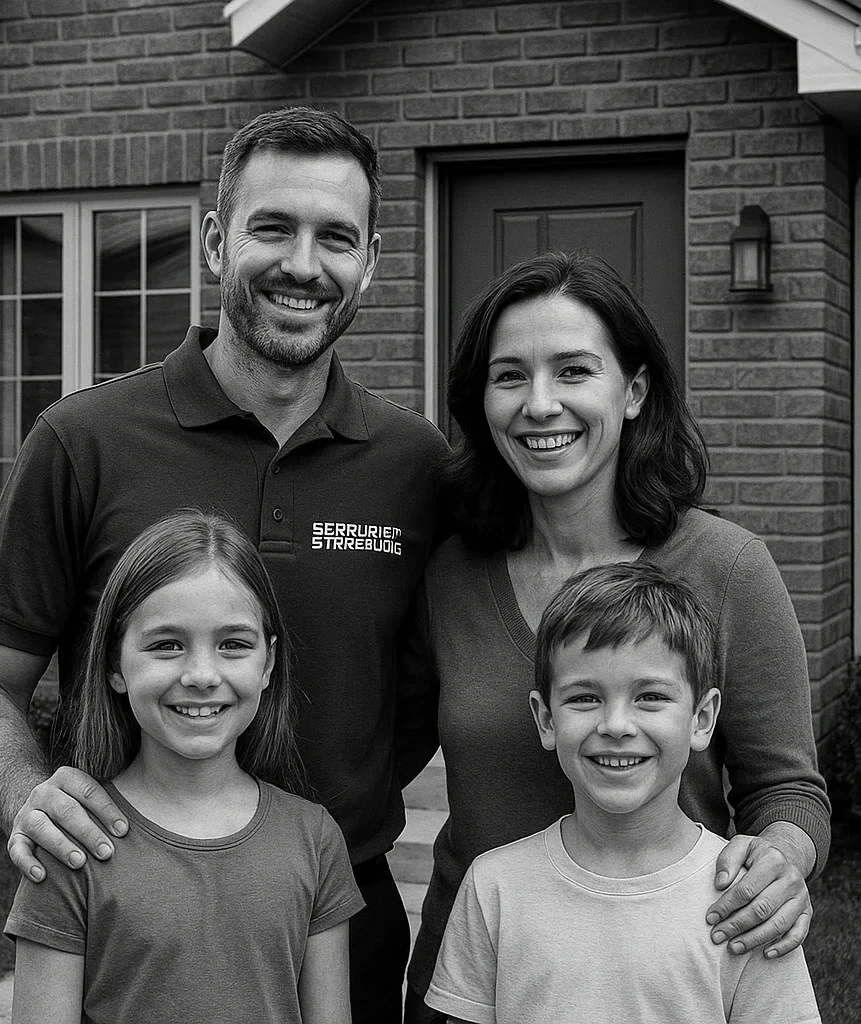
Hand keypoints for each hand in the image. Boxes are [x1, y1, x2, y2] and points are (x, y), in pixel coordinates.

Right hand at [6, 767, 127, 881]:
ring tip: (80, 863)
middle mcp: (44, 792)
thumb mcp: (91, 799)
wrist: (42, 810)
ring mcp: (27, 814)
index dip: (107, 811)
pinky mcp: (15, 836)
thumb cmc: (80, 807)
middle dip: (89, 833)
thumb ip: (107, 805)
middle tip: (107, 852)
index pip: (89, 791)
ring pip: (42, 827)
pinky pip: (17, 850)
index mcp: (67, 777)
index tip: (123, 831)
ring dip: (61, 846)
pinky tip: (42, 876)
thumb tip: (130, 828)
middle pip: (67, 810)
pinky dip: (28, 863)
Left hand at [706, 826, 813, 957]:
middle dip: (737, 926)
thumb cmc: (756, 853)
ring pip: (778, 925)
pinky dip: (783, 947)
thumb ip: (727, 860)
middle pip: (761, 909)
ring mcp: (801, 897)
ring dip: (754, 939)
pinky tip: (766, 954)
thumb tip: (720, 884)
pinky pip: (798, 934)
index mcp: (773, 860)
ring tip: (734, 947)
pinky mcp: (807, 912)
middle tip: (717, 936)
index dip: (727, 906)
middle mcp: (791, 879)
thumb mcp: (740, 845)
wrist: (786, 854)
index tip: (710, 918)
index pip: (746, 889)